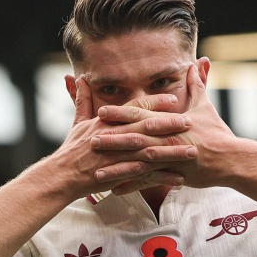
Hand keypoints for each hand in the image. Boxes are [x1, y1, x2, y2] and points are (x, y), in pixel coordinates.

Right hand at [55, 77, 197, 198]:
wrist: (63, 175)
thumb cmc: (72, 149)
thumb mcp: (78, 122)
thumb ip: (82, 100)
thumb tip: (79, 78)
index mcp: (108, 122)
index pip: (135, 108)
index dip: (155, 103)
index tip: (173, 100)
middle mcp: (115, 136)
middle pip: (148, 127)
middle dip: (170, 124)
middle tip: (190, 122)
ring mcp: (119, 156)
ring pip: (151, 152)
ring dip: (173, 152)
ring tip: (192, 151)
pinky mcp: (121, 174)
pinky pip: (146, 176)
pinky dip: (163, 177)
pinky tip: (180, 178)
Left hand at [92, 62, 238, 193]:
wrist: (232, 159)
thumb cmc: (217, 133)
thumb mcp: (206, 106)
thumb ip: (197, 85)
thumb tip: (197, 62)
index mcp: (170, 121)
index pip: (141, 115)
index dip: (120, 114)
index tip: (101, 112)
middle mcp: (167, 139)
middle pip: (135, 139)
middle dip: (111, 140)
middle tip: (89, 141)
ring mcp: (170, 158)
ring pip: (139, 164)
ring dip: (117, 168)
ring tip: (96, 173)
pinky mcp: (175, 174)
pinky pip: (149, 182)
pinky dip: (132, 187)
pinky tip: (115, 192)